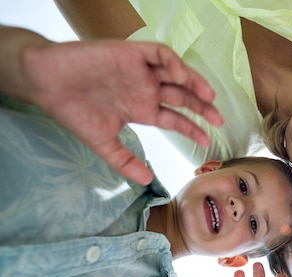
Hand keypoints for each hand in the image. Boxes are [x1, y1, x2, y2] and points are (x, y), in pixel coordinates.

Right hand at [17, 35, 222, 184]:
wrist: (46, 84)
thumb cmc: (72, 111)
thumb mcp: (104, 143)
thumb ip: (125, 161)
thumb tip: (148, 181)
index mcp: (141, 108)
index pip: (174, 118)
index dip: (191, 128)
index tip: (207, 140)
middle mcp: (145, 89)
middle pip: (182, 96)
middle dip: (201, 107)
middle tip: (218, 120)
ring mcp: (140, 71)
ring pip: (176, 74)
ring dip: (194, 83)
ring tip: (208, 98)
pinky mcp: (130, 53)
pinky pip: (159, 53)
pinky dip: (173, 63)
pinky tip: (180, 76)